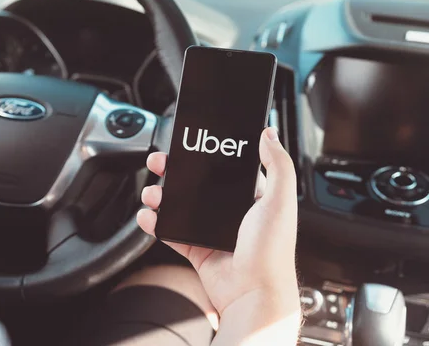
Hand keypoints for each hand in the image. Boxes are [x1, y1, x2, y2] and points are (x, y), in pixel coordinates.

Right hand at [138, 127, 299, 317]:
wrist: (253, 294)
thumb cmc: (271, 251)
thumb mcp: (279, 200)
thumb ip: (278, 164)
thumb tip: (269, 134)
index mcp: (252, 198)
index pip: (225, 169)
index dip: (205, 155)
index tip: (189, 145)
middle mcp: (231, 213)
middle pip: (196, 184)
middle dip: (175, 172)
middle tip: (159, 163)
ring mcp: (212, 231)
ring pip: (180, 206)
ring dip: (162, 196)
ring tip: (151, 192)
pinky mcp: (197, 250)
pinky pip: (171, 232)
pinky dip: (157, 223)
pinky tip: (148, 215)